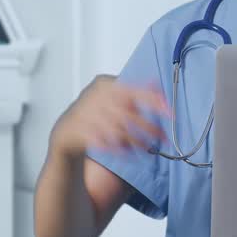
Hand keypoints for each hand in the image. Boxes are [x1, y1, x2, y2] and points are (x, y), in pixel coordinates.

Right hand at [48, 74, 167, 158]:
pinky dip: (119, 150)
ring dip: (136, 141)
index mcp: (104, 84)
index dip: (153, 100)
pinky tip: (129, 154)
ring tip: (148, 148)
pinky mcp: (79, 133)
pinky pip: (104, 144)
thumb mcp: (112, 94)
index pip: (133, 90)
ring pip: (117, 131)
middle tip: (163, 137)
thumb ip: (134, 89)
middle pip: (127, 114)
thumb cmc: (94, 111)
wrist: (66, 130)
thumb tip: (156, 82)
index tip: (170, 112)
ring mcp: (84, 115)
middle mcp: (94, 98)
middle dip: (148, 127)